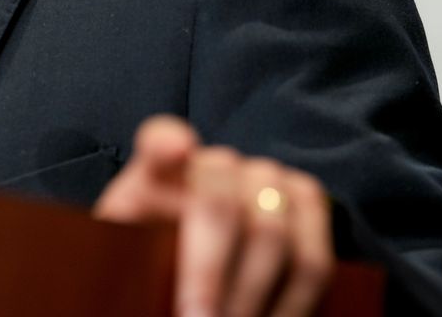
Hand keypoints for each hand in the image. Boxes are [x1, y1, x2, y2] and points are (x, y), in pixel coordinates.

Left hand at [94, 116, 333, 316]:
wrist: (199, 276)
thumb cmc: (156, 265)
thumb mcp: (130, 253)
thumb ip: (130, 248)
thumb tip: (128, 278)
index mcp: (162, 170)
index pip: (160, 141)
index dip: (168, 143)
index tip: (176, 151)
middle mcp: (220, 164)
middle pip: (222, 203)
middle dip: (209, 271)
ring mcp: (269, 179)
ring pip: (272, 233)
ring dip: (250, 296)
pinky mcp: (307, 208)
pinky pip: (313, 261)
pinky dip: (291, 307)